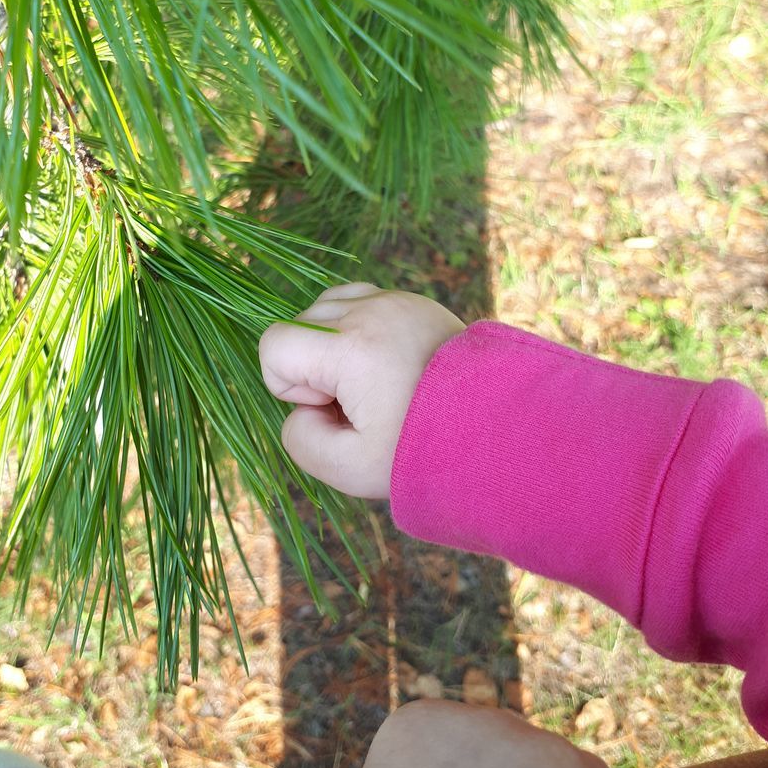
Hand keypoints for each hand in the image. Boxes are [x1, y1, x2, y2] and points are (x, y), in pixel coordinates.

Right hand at [258, 282, 463, 497]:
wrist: (494, 426)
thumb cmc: (421, 449)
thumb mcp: (348, 468)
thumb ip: (300, 440)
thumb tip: (303, 410)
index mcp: (348, 347)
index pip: (273, 344)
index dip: (289, 384)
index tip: (333, 407)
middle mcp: (367, 311)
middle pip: (298, 325)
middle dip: (313, 367)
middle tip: (359, 402)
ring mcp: (391, 299)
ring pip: (325, 309)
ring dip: (332, 344)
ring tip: (372, 381)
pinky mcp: (410, 299)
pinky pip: (358, 301)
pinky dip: (357, 329)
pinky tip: (383, 363)